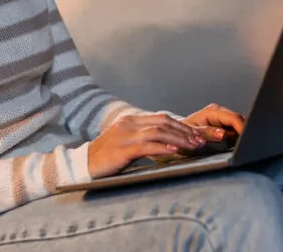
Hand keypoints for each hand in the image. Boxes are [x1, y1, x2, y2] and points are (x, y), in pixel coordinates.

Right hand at [87, 113, 206, 177]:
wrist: (83, 164)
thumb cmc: (107, 157)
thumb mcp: (126, 142)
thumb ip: (143, 139)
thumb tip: (167, 142)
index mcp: (131, 121)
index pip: (161, 118)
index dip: (181, 126)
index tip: (196, 135)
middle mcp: (129, 124)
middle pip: (163, 123)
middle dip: (184, 131)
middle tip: (199, 141)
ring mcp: (125, 135)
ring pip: (158, 132)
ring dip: (178, 139)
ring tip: (192, 146)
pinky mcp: (122, 149)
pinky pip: (146, 146)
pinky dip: (162, 148)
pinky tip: (174, 151)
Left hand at [182, 103, 246, 141]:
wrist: (173, 132)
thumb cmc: (180, 133)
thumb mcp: (191, 135)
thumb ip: (208, 133)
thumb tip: (223, 133)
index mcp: (212, 112)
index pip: (234, 118)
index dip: (243, 128)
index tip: (246, 140)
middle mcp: (218, 112)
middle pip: (239, 120)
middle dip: (243, 132)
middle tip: (243, 146)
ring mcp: (221, 117)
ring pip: (238, 124)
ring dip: (240, 135)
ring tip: (237, 146)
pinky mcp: (222, 124)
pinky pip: (234, 129)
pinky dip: (236, 136)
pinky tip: (232, 143)